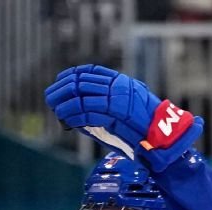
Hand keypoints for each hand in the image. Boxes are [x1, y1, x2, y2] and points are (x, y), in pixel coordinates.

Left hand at [44, 64, 202, 172]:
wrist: (162, 137)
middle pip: (82, 81)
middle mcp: (118, 86)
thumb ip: (104, 105)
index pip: (90, 71)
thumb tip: (78, 109)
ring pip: (82, 95)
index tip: (59, 81)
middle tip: (50, 97)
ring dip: (65, 103)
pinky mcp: (115, 113)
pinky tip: (65, 119)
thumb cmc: (142, 128)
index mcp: (120, 82)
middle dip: (63, 89)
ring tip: (57, 110)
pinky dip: (74, 115)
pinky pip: (88, 111)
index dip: (71, 75)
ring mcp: (117, 98)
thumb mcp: (123, 109)